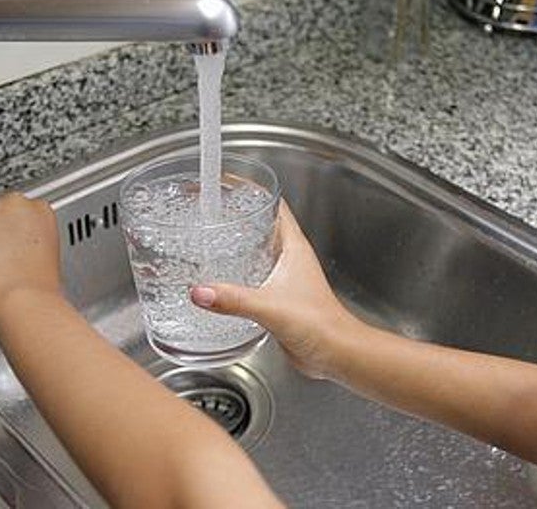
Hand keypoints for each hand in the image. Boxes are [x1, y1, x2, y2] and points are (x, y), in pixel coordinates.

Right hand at [190, 202, 362, 378]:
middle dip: (237, 214)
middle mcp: (290, 257)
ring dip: (236, 243)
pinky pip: (254, 275)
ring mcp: (285, 276)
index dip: (251, 190)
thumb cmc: (321, 325)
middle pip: (262, 223)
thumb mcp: (270, 306)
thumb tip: (200, 292)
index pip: (273, 204)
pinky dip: (237, 271)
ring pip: (257, 249)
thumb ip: (234, 299)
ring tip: (209, 238)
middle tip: (210, 208)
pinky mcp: (278, 296)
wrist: (336, 354)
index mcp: (293, 246)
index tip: (228, 182)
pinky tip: (219, 279)